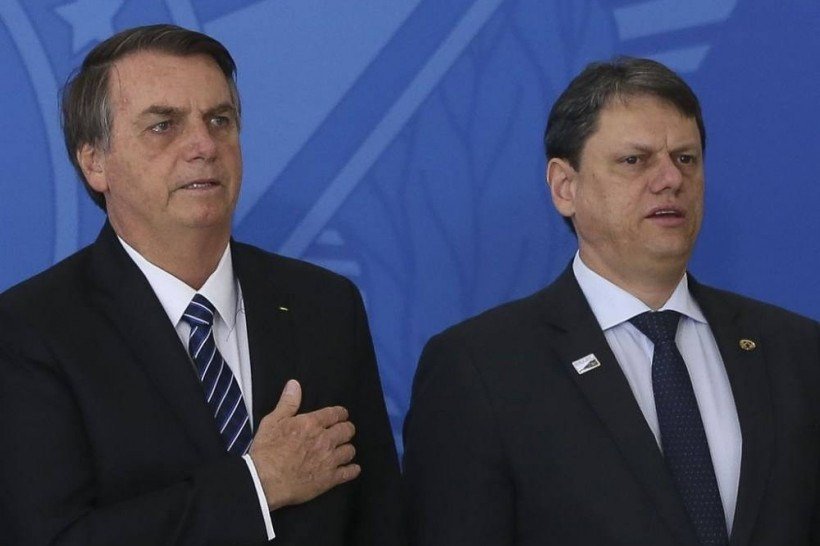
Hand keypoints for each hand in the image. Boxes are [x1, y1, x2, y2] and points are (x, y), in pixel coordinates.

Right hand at [249, 379, 359, 509]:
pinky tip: (352, 468)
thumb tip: (295, 385)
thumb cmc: (266, 451)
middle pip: (347, 430)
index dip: (340, 413)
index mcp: (312, 424)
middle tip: (343, 431)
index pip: (335, 414)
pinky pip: (349, 472)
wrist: (265, 481)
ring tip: (343, 450)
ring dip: (347, 449)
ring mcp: (329, 460)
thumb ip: (287, 403)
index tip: (341, 415)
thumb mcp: (272, 422)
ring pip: (349, 450)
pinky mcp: (329, 479)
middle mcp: (325, 440)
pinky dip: (352, 469)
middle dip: (346, 429)